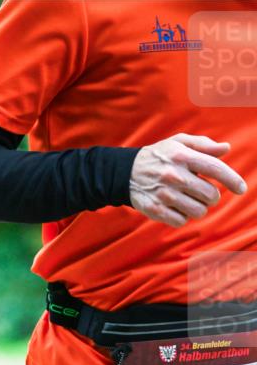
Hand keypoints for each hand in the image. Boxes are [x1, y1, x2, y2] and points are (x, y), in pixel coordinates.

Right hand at [129, 133, 246, 227]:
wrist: (124, 172)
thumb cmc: (158, 156)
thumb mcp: (178, 143)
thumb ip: (203, 145)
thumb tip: (226, 149)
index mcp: (182, 157)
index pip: (215, 169)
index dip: (232, 180)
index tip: (241, 189)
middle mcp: (173, 175)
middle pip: (210, 195)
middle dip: (211, 196)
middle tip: (202, 193)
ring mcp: (163, 194)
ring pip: (198, 211)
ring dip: (198, 208)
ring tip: (189, 201)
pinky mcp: (154, 209)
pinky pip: (181, 221)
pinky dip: (182, 217)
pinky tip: (175, 208)